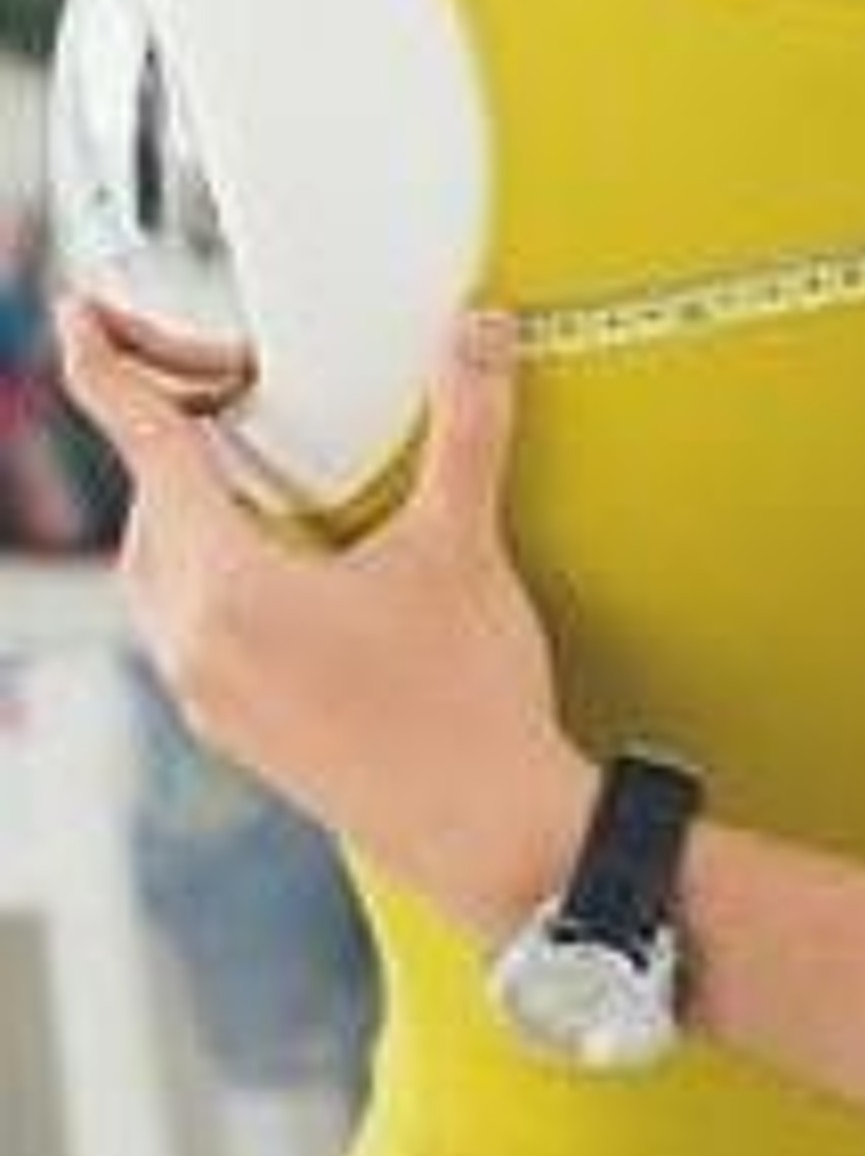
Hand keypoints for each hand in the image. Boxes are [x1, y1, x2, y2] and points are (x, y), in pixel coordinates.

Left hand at [58, 301, 592, 943]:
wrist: (490, 832)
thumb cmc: (466, 704)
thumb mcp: (465, 546)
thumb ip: (465, 426)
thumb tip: (474, 336)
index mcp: (229, 591)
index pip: (150, 451)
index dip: (112, 373)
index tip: (83, 323)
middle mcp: (197, 646)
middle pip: (150, 513)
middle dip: (177, 442)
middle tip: (232, 392)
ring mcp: (212, 696)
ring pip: (163, 575)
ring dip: (196, 511)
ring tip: (265, 473)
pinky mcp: (240, 728)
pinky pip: (194, 626)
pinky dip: (220, 571)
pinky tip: (290, 562)